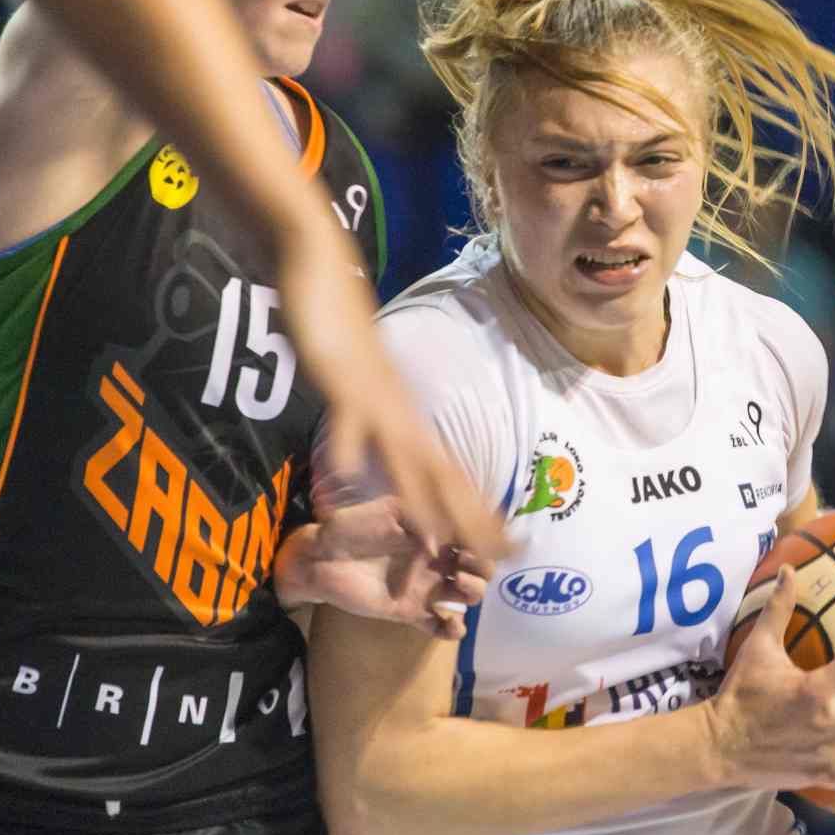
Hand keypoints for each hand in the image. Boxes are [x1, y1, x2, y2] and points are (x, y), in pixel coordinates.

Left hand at [272, 497, 491, 638]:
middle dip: (482, 569)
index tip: (474, 544)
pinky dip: (452, 630)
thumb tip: (439, 543)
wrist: (322, 557)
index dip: (482, 542)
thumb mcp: (388, 510)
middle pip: (478, 570)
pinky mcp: (410, 612)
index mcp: (433, 534)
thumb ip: (419, 521)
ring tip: (458, 587)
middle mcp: (435, 562)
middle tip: (466, 567)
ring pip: (466, 597)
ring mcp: (425, 588)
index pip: (472, 539)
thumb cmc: (353, 526)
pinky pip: (439, 625)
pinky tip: (451, 625)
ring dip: (473, 593)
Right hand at [273, 220, 506, 563]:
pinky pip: (346, 419)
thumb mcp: (367, 393)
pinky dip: (347, 446)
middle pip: (444, 478)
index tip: (510, 552)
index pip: (454, 478)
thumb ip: (379, 425)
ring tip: (437, 544)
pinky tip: (348, 475)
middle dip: (473, 522)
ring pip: (403, 458)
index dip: (481, 516)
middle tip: (505, 562)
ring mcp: (374, 401)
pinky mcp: (342, 384)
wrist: (323, 272)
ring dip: (420, 502)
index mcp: (408, 422)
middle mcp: (402, 417)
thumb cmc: (343, 336)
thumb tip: (390, 458)